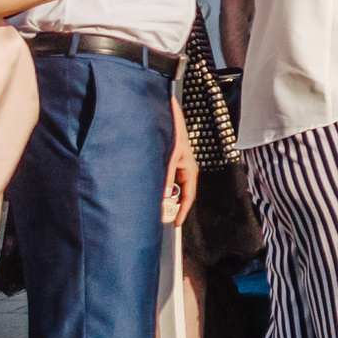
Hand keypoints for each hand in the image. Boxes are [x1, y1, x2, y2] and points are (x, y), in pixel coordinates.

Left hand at [163, 95, 197, 224]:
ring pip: (170, 186)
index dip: (183, 211)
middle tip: (161, 217)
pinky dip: (158, 185)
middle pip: (179, 193)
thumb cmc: (174, 131)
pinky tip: (148, 188)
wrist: (168, 114)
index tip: (176, 224)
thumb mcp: (169, 157)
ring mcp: (175, 165)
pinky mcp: (167, 161)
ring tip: (153, 203)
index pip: (189, 196)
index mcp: (189, 169)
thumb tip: (163, 197)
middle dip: (171, 205)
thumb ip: (166, 177)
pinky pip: (164, 178)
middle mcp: (183, 169)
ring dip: (163, 194)